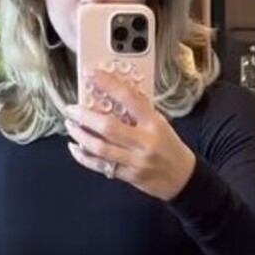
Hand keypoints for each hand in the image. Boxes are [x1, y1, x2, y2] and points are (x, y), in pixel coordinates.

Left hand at [63, 67, 196, 201]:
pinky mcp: (129, 176)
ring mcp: (136, 161)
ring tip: (71, 126)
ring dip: (81, 136)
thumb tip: (111, 96)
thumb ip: (139, 112)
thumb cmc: (170, 147)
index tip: (92, 76)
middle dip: (85, 116)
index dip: (108, 85)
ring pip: (101, 148)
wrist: (183, 178)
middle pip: (108, 127)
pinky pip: (102, 166)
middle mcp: (145, 142)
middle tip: (71, 109)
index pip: (129, 98)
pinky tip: (76, 148)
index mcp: (154, 123)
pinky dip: (84, 157)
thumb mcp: (160, 123)